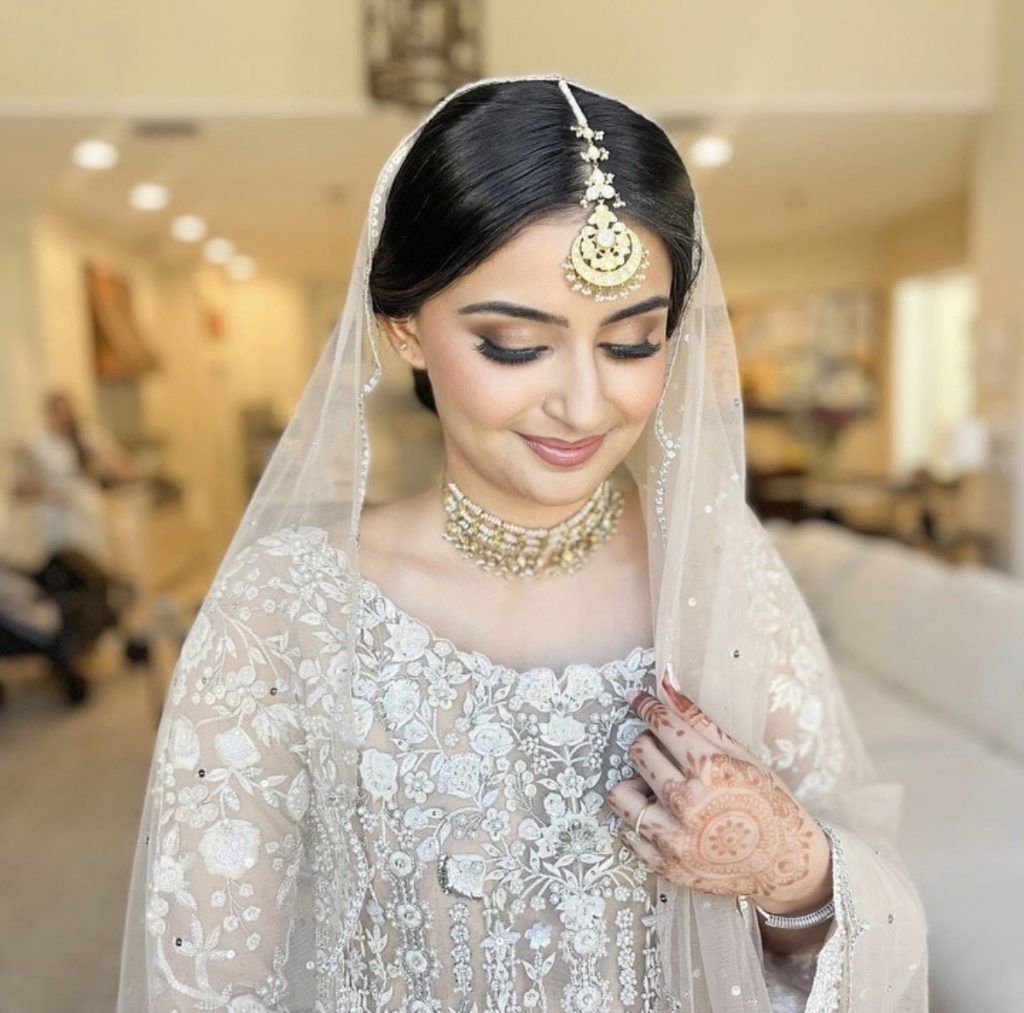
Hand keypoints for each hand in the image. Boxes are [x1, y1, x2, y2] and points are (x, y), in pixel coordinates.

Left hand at [605, 665, 831, 915]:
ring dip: (634, 784)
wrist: (786, 865)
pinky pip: (628, 833)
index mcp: (710, 769)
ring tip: (655, 788)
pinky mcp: (667, 866)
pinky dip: (639, 820)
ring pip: (620, 795)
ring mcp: (675, 838)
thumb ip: (697, 717)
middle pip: (638, 753)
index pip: (661, 724)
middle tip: (665, 753)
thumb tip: (665, 678)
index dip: (645, 706)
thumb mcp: (741, 754)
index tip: (636, 699)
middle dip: (648, 745)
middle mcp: (688, 803)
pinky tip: (662, 816)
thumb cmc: (768, 802)